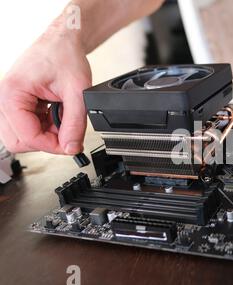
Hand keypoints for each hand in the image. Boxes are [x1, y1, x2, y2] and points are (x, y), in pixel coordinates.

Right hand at [0, 27, 90, 154]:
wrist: (63, 42)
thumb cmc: (64, 56)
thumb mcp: (77, 92)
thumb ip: (74, 123)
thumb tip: (71, 148)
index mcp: (12, 94)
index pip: (27, 137)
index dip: (52, 145)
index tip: (71, 145)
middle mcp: (4, 99)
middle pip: (19, 142)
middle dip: (46, 141)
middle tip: (67, 132)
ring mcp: (9, 103)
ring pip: (22, 137)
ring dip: (45, 135)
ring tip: (63, 118)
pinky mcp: (17, 105)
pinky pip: (27, 127)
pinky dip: (45, 127)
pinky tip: (57, 115)